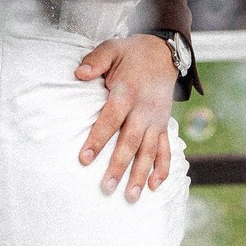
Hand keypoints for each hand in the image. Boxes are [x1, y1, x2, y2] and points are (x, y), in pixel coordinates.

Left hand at [75, 35, 178, 200]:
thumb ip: (95, 61)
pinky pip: (166, 149)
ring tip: (131, 197)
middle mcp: (145, 109)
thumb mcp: (112, 49)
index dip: (98, 139)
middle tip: (106, 188)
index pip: (110, 119)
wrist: (163, 53)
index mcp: (128, 92)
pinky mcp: (164, 124)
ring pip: (149, 151)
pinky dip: (163, 168)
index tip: (84, 159)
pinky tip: (155, 186)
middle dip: (119, 166)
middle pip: (131, 141)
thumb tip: (79, 73)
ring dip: (141, 175)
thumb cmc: (131, 54)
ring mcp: (157, 119)